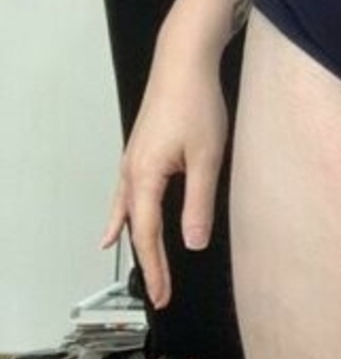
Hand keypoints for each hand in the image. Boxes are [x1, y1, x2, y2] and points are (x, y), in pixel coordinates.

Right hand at [100, 47, 227, 310]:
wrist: (183, 62)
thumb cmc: (197, 103)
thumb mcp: (206, 157)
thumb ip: (199, 202)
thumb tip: (193, 244)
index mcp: (144, 177)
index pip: (147, 235)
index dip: (156, 268)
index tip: (164, 296)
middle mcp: (131, 172)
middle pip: (135, 227)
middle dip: (147, 261)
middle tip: (159, 293)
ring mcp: (133, 159)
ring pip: (127, 211)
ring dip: (135, 240)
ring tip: (140, 268)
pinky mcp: (141, 149)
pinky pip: (126, 193)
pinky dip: (123, 214)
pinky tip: (117, 223)